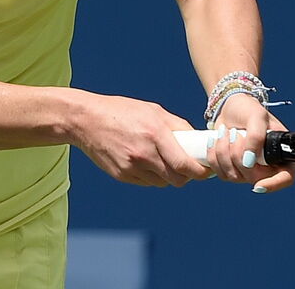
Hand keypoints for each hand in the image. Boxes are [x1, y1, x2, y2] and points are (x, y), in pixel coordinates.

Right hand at [72, 93, 212, 187]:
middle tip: (188, 166)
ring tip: (163, 159)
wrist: (87, 120)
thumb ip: (178, 126)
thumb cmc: (124, 111)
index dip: (200, 172)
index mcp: (156, 134)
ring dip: (169, 176)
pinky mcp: (121, 175)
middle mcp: (144, 153)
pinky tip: (146, 160)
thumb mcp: (154, 111)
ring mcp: (131, 167)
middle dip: (186, 175)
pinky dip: (152, 176)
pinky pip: (146, 182)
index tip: (207, 170)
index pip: (185, 164)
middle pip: (176, 179)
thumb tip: (198, 141)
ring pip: (162, 183)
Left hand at [204, 94, 294, 192]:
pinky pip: (222, 173)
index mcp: (282, 152)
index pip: (286, 177)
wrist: (229, 108)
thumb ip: (256, 137)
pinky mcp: (233, 169)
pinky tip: (215, 140)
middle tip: (235, 134)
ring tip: (225, 132)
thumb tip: (248, 162)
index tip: (258, 185)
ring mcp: (249, 169)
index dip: (274, 185)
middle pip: (254, 178)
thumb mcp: (256, 116)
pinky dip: (215, 156)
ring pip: (235, 177)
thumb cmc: (248, 109)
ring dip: (224, 153)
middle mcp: (268, 165)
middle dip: (238, 155)